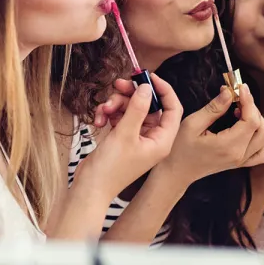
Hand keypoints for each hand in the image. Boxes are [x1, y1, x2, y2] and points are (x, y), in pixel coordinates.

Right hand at [77, 73, 183, 198]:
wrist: (91, 187)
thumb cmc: (111, 169)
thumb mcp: (125, 134)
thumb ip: (137, 108)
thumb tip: (146, 87)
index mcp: (162, 140)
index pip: (172, 108)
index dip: (163, 89)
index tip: (148, 76)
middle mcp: (152, 138)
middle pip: (149, 105)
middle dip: (132, 94)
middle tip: (118, 85)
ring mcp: (137, 138)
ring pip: (132, 108)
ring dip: (117, 104)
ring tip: (104, 109)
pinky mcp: (123, 137)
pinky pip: (120, 117)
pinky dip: (109, 114)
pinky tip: (99, 119)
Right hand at [159, 85, 263, 184]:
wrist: (176, 172)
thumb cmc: (179, 149)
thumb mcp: (192, 124)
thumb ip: (214, 108)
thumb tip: (229, 92)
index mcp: (228, 146)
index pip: (251, 120)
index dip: (249, 101)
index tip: (240, 88)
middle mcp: (239, 155)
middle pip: (261, 128)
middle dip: (252, 109)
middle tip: (237, 98)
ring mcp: (241, 161)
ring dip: (258, 122)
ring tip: (241, 112)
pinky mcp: (239, 163)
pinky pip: (260, 152)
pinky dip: (259, 139)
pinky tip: (246, 129)